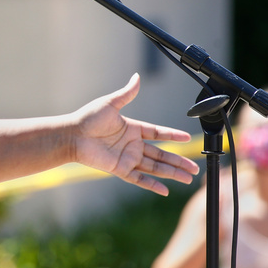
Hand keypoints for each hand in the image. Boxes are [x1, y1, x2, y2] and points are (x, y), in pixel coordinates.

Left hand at [73, 74, 199, 195]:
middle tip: (195, 167)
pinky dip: (151, 184)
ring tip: (189, 178)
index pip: (158, 133)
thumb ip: (126, 93)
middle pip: (161, 154)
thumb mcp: (110, 103)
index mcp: (132, 128)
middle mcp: (132, 144)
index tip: (188, 138)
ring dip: (172, 173)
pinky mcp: (119, 168)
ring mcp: (126, 157)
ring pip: (155, 167)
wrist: (71, 135)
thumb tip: (137, 76)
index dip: (173, 135)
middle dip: (179, 161)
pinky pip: (139, 178)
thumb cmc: (87, 118)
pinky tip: (165, 191)